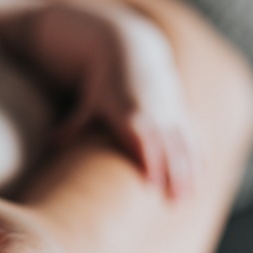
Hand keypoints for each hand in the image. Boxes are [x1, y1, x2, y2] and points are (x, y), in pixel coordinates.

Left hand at [56, 19, 198, 198]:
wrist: (130, 50)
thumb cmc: (103, 83)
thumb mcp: (88, 102)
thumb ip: (73, 124)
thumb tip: (51, 140)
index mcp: (130, 111)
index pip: (143, 138)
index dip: (150, 160)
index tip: (152, 185)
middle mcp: (154, 111)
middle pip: (168, 146)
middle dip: (174, 174)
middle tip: (175, 202)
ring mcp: (170, 111)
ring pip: (184, 144)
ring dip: (189, 171)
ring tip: (189, 198)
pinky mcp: (179, 111)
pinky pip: (193, 135)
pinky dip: (198, 155)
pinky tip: (201, 176)